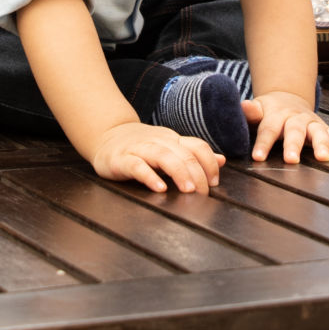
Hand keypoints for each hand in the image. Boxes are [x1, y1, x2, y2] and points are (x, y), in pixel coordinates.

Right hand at [90, 121, 223, 193]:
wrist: (107, 135)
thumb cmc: (143, 146)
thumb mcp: (170, 148)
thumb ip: (194, 155)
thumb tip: (222, 160)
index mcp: (172, 140)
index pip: (197, 146)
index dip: (209, 163)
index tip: (214, 183)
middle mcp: (158, 141)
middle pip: (183, 153)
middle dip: (197, 173)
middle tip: (203, 194)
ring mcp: (139, 149)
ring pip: (163, 156)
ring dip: (179, 172)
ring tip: (189, 190)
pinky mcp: (122, 159)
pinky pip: (137, 165)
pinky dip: (150, 176)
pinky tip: (159, 188)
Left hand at [243, 91, 328, 163]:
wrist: (284, 99)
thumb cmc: (266, 112)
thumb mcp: (255, 110)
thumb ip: (250, 112)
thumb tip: (243, 107)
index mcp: (276, 114)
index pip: (268, 128)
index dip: (263, 143)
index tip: (258, 157)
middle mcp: (296, 119)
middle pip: (294, 131)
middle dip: (293, 145)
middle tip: (291, 159)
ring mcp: (313, 124)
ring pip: (318, 133)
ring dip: (322, 144)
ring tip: (323, 158)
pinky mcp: (325, 130)